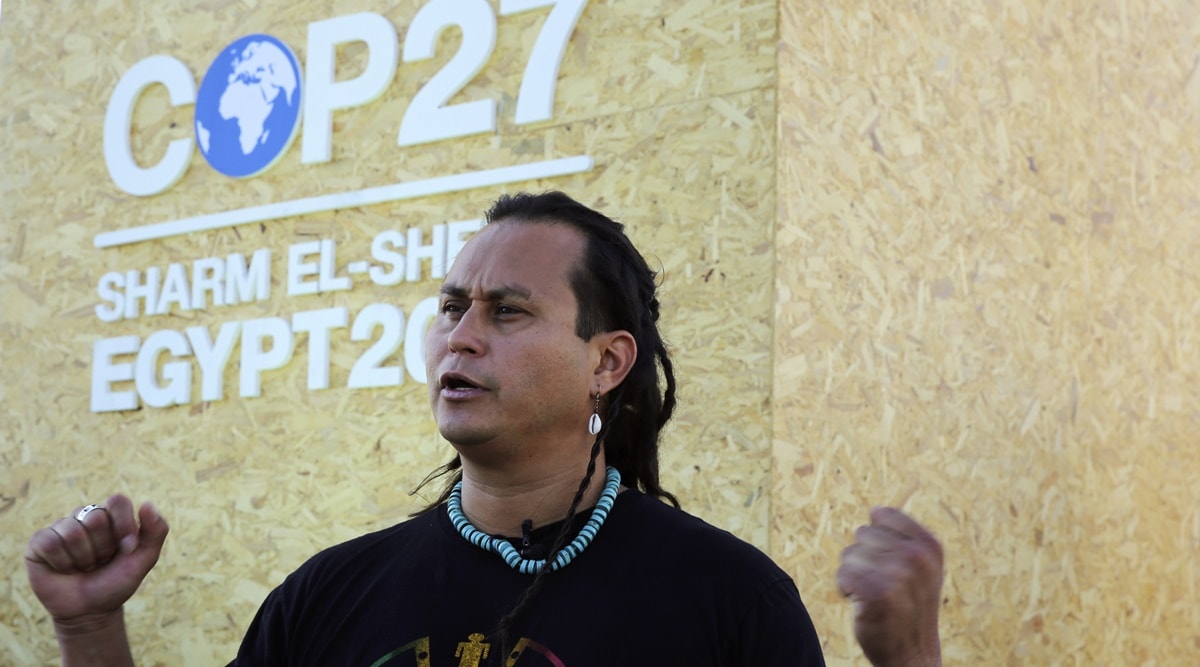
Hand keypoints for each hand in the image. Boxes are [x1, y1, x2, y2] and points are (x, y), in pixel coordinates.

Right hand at [25, 494, 168, 626]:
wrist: (90, 611)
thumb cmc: (116, 582)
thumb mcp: (144, 559)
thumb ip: (156, 531)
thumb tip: (148, 503)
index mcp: (111, 515)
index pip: (118, 501)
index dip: (124, 526)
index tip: (127, 548)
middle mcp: (85, 516)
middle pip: (95, 517)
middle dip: (103, 547)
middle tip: (101, 561)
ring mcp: (61, 527)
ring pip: (73, 531)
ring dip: (83, 558)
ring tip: (83, 567)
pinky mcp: (39, 542)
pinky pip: (50, 543)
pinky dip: (62, 562)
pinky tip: (64, 569)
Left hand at [837, 506, 942, 666]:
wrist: (911, 654)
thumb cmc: (908, 606)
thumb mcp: (920, 567)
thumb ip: (902, 537)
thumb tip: (874, 510)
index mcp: (930, 545)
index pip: (882, 515)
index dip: (876, 538)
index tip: (890, 561)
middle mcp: (917, 556)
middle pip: (862, 534)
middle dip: (864, 558)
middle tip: (882, 584)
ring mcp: (898, 573)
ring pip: (849, 554)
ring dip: (854, 574)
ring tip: (874, 594)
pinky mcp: (877, 592)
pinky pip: (842, 573)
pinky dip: (845, 588)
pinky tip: (861, 603)